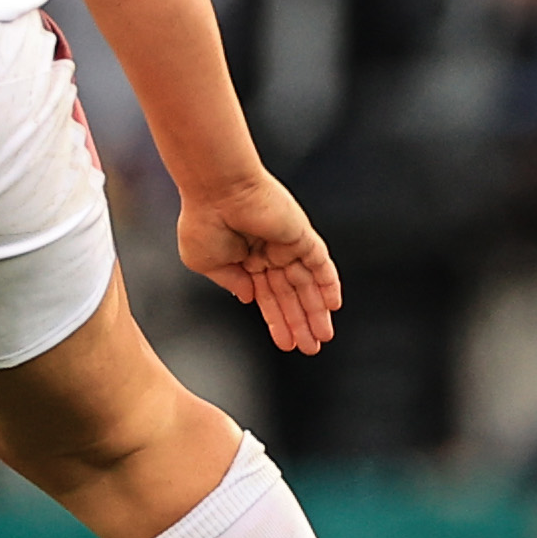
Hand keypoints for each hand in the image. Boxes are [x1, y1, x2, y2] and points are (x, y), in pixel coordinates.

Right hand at [178, 171, 339, 355]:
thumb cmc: (203, 219)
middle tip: (309, 347)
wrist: (216, 190)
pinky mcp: (301, 236)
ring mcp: (287, 245)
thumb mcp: (204, 262)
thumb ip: (230, 282)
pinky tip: (333, 306)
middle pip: (290, 295)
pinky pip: (321, 264)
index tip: (285, 343)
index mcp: (244, 259)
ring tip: (321, 338)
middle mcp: (268, 253)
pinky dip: (328, 284)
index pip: (267, 296)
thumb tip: (248, 297)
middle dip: (299, 322)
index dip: (276, 320)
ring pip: (307, 285)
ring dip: (315, 312)